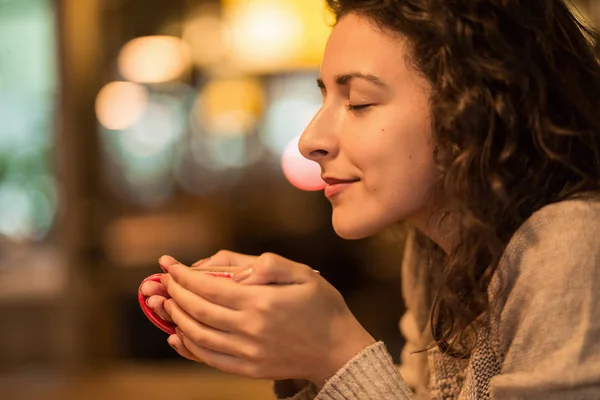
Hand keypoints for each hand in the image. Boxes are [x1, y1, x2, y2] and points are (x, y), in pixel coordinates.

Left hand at [161, 252, 375, 385]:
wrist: (338, 350)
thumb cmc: (322, 306)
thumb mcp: (303, 274)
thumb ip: (269, 265)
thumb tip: (238, 270)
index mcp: (261, 301)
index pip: (209, 286)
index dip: (184, 275)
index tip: (169, 264)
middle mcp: (250, 329)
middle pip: (198, 310)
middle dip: (175, 292)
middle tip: (164, 280)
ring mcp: (248, 352)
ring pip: (198, 335)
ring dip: (176, 318)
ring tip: (167, 303)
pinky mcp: (249, 369)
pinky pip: (210, 359)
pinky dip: (188, 347)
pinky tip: (177, 335)